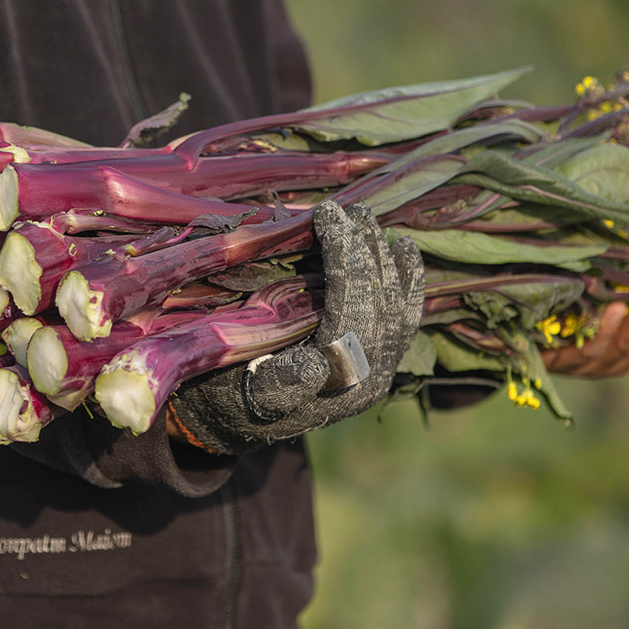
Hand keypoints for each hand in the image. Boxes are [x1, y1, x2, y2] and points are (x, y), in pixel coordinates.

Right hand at [168, 201, 424, 451]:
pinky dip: (407, 281)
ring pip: (396, 307)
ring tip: (364, 216)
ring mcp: (377, 372)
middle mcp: (364, 384)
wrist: (231, 420)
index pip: (352, 315)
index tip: (327, 216)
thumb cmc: (221, 396)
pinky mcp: (380, 361)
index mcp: (330, 390)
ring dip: (382, 258)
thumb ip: (275, 386)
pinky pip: (404, 318)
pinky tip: (403, 248)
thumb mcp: (235, 394)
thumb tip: (316, 365)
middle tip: (344, 208)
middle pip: (379, 306)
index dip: (345, 262)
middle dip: (364, 251)